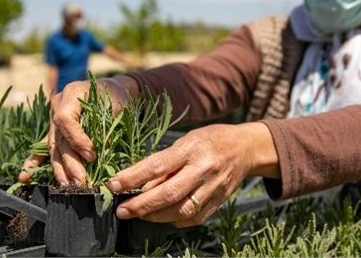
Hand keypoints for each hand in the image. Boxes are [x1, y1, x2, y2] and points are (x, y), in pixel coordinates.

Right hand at [18, 76, 137, 184]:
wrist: (112, 89)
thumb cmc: (117, 96)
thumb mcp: (117, 107)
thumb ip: (105, 128)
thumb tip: (95, 157)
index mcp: (71, 93)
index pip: (65, 119)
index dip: (76, 139)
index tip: (92, 156)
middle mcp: (57, 105)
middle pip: (59, 137)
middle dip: (70, 162)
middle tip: (81, 181)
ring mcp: (53, 117)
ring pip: (53, 146)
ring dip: (59, 169)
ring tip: (67, 186)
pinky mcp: (54, 129)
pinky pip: (45, 146)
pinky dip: (36, 162)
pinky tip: (24, 177)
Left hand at [106, 122, 278, 227]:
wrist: (246, 147)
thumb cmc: (209, 140)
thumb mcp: (186, 141)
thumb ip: (165, 163)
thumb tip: (140, 185)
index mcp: (191, 149)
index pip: (157, 165)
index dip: (133, 177)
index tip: (113, 185)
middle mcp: (203, 168)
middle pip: (169, 193)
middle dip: (142, 205)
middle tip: (122, 210)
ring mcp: (214, 187)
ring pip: (182, 210)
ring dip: (156, 216)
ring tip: (139, 215)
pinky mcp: (220, 201)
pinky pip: (195, 218)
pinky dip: (176, 220)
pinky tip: (163, 217)